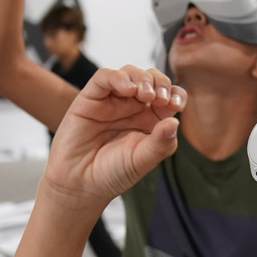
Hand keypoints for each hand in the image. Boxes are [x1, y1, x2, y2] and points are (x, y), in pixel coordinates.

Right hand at [41, 66, 184, 212]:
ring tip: (145, 94)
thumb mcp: (143, 160)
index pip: (170, 96)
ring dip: (142, 78)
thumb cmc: (112, 173)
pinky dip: (118, 77)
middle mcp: (133, 107)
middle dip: (160, 82)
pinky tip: (127, 88)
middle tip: (160, 98)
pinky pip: (105, 78)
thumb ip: (161, 143)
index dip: (176, 94)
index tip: (176, 104)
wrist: (80, 183)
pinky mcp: (91, 98)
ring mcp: (112, 101)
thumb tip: (176, 122)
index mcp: (151, 120)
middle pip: (152, 79)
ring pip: (130, 73)